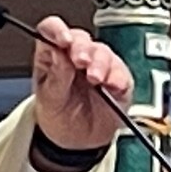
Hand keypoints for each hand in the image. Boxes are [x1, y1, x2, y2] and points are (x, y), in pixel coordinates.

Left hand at [28, 16, 131, 151]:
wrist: (77, 142)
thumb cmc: (59, 115)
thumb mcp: (48, 100)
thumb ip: (55, 77)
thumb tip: (58, 54)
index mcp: (53, 55)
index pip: (51, 30)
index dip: (57, 30)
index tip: (63, 40)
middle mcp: (76, 55)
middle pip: (81, 39)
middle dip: (82, 49)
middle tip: (81, 62)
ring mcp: (99, 65)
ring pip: (103, 52)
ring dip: (100, 63)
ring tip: (95, 79)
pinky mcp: (118, 79)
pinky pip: (122, 72)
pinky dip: (118, 78)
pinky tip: (112, 86)